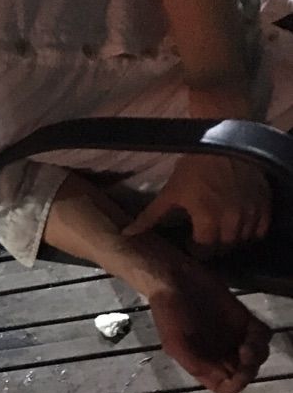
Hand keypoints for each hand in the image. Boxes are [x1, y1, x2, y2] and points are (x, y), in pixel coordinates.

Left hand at [123, 155, 270, 254]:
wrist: (223, 142)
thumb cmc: (193, 168)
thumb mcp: (170, 193)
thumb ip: (150, 217)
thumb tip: (127, 234)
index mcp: (208, 219)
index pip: (204, 250)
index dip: (196, 250)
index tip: (190, 245)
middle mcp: (233, 220)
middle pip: (224, 248)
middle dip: (212, 247)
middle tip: (203, 239)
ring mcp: (252, 212)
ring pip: (242, 240)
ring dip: (230, 240)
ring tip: (219, 231)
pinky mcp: (265, 204)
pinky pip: (260, 229)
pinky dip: (250, 230)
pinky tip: (238, 223)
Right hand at [147, 259, 270, 392]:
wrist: (174, 279)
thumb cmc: (169, 312)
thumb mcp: (175, 344)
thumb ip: (196, 364)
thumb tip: (221, 379)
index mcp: (202, 363)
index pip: (225, 386)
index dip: (235, 384)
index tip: (239, 372)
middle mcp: (219, 353)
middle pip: (244, 373)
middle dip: (249, 368)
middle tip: (244, 353)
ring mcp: (233, 336)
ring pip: (257, 356)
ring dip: (257, 353)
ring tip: (247, 343)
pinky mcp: (243, 318)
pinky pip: (262, 335)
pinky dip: (261, 337)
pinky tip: (251, 331)